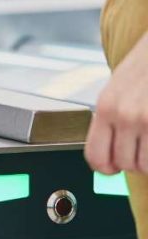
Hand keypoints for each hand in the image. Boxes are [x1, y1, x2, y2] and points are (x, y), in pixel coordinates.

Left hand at [85, 39, 147, 174]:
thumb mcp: (115, 92)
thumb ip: (109, 122)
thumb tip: (108, 156)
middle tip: (138, 148)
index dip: (105, 168)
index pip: (95, 156)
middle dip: (132, 162)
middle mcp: (125, 116)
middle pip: (124, 164)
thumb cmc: (142, 70)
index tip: (112, 168)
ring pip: (145, 166)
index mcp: (105, 108)